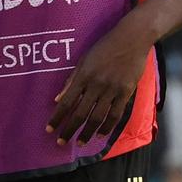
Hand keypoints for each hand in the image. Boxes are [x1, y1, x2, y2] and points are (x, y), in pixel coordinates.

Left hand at [48, 26, 151, 146]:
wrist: (132, 38)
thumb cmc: (105, 47)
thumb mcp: (84, 59)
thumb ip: (72, 80)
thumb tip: (58, 99)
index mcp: (84, 75)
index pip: (66, 102)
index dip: (57, 118)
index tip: (49, 129)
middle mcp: (96, 84)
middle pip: (80, 113)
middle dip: (69, 130)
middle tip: (61, 143)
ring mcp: (112, 89)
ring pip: (98, 117)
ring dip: (87, 132)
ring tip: (80, 143)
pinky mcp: (126, 92)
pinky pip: (115, 114)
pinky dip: (107, 127)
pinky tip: (100, 135)